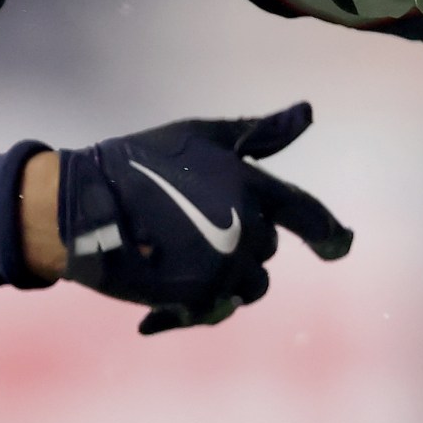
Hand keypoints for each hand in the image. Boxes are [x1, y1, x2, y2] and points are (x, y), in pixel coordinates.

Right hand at [50, 102, 351, 334]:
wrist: (83, 206)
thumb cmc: (143, 162)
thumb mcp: (204, 137)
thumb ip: (260, 133)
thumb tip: (308, 112)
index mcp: (253, 187)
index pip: (306, 213)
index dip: (328, 233)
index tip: (339, 246)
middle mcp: (246, 230)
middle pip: (267, 250)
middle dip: (244, 241)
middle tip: (197, 226)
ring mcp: (222, 267)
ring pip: (249, 284)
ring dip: (228, 276)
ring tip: (184, 258)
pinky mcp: (195, 298)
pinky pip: (216, 310)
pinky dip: (197, 305)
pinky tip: (164, 301)